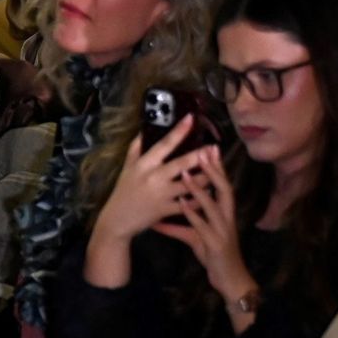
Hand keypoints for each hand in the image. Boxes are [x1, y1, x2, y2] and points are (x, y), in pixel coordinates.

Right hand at [89, 120, 207, 246]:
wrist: (118, 219)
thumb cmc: (123, 190)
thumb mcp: (127, 167)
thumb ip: (136, 148)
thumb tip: (145, 130)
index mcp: (145, 164)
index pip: (164, 144)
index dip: (179, 131)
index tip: (191, 118)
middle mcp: (154, 177)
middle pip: (182, 163)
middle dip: (201, 154)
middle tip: (214, 147)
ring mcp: (162, 194)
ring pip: (191, 184)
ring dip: (207, 176)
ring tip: (219, 168)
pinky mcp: (168, 210)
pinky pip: (190, 203)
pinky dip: (202, 198)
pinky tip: (212, 192)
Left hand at [153, 146, 255, 303]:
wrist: (229, 280)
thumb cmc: (213, 253)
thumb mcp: (195, 236)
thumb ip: (178, 224)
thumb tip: (158, 218)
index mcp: (223, 213)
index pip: (222, 185)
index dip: (217, 167)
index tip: (209, 147)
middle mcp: (226, 218)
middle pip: (224, 189)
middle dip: (214, 170)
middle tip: (204, 150)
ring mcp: (222, 231)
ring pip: (213, 206)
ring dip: (199, 189)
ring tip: (185, 174)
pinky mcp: (215, 244)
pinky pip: (201, 227)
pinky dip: (191, 214)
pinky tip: (181, 204)